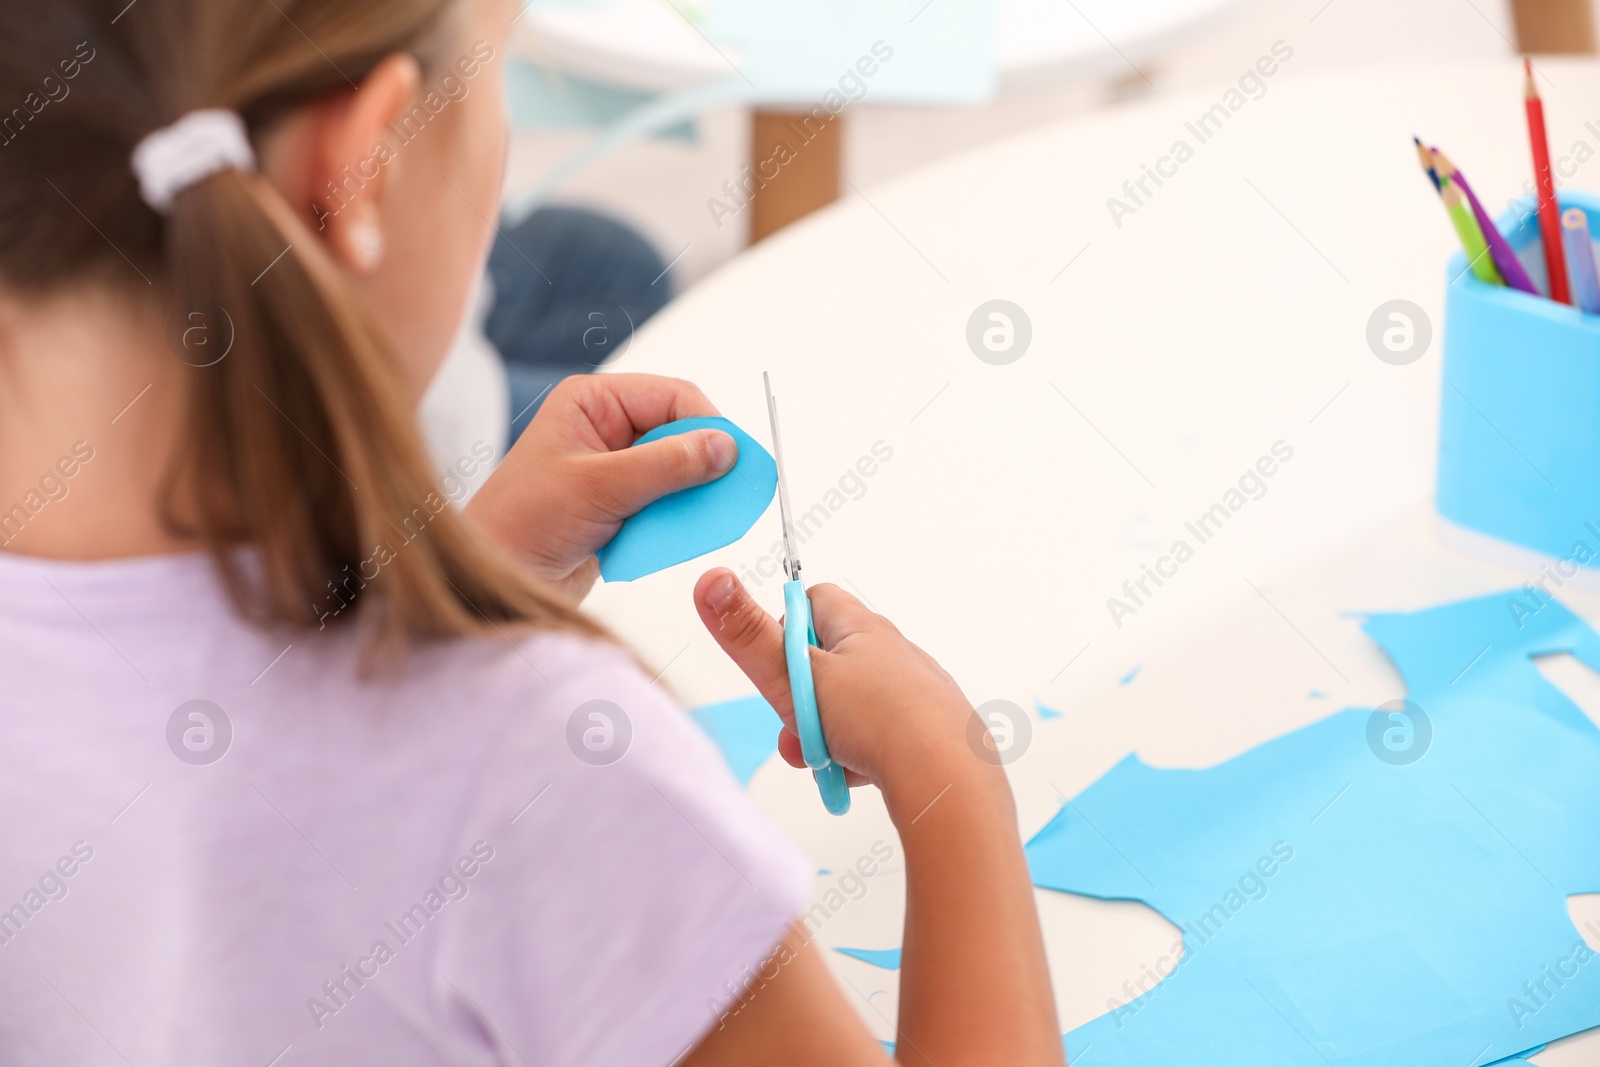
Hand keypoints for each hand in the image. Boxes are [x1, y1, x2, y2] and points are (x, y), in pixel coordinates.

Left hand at [468, 374, 736, 601]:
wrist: (493, 579)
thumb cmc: (523, 522)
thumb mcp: (599, 488)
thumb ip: (666, 466)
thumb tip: (724, 448)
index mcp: (594, 402)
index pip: (673, 397)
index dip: (709, 425)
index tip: (734, 460)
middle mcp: (607, 427)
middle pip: (681, 432)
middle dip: (704, 464)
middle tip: (731, 492)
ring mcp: (615, 467)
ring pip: (679, 470)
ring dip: (692, 496)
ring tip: (705, 518)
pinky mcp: (620, 503)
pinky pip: (666, 502)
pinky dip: (677, 518)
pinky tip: (675, 535)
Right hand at [693, 568, 994, 818]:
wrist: (947, 778)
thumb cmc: (878, 720)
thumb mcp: (796, 676)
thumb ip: (748, 635)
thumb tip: (712, 580)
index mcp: (861, 629)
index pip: (813, 602)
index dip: (783, 627)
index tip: (772, 661)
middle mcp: (892, 653)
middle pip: (827, 663)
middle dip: (799, 699)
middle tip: (792, 724)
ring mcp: (914, 693)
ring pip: (850, 708)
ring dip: (826, 734)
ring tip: (826, 758)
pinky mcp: (928, 732)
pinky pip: (878, 740)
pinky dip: (858, 758)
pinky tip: (856, 774)